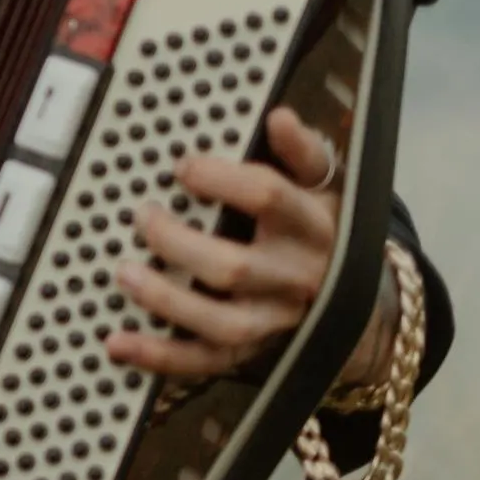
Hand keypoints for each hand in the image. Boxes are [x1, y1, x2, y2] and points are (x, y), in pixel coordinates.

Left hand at [109, 106, 395, 384]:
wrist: (362, 303)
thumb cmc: (319, 229)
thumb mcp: (325, 187)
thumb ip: (303, 152)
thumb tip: (279, 118)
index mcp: (311, 227)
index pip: (270, 199)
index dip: (222, 180)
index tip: (182, 167)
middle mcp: (294, 278)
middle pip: (235, 267)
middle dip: (180, 243)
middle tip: (142, 216)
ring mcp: (272, 321)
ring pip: (220, 322)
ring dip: (167, 301)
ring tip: (124, 273)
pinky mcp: (249, 352)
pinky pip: (203, 361)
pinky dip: (158, 356)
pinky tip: (117, 342)